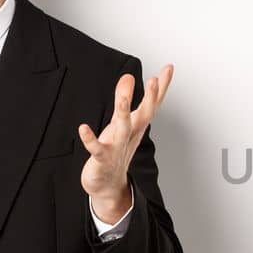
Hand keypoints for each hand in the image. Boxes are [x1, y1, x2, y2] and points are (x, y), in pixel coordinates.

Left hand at [79, 64, 174, 220]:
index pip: (153, 103)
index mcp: (137, 125)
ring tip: (122, 99)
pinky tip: (83, 129)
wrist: (108, 184)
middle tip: (154, 80)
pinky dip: (90, 140)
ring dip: (123, 114)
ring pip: (122, 129)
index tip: (169, 68)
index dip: (162, 86)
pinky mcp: (102, 158)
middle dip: (150, 98)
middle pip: (144, 115)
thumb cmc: (116, 149)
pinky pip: (96, 148)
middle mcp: (130, 134)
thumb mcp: (121, 121)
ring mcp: (117, 146)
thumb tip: (128, 75)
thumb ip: (125, 97)